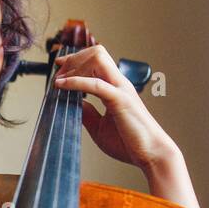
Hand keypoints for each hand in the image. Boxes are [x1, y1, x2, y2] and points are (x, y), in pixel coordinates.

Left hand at [53, 40, 180, 172]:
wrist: (151, 154)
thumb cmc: (129, 143)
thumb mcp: (99, 127)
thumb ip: (88, 114)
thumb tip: (74, 104)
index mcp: (116, 88)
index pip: (97, 60)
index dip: (77, 59)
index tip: (60, 67)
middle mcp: (119, 83)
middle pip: (96, 53)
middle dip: (74, 59)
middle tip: (57, 74)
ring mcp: (121, 90)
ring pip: (97, 60)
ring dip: (75, 67)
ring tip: (59, 80)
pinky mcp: (120, 100)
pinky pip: (96, 84)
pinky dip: (76, 82)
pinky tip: (61, 86)